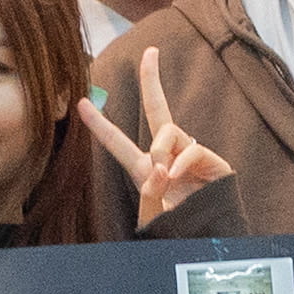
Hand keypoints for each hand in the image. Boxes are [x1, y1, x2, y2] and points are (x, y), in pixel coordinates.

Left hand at [79, 49, 235, 228]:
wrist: (209, 242)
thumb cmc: (177, 229)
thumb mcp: (153, 212)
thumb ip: (151, 190)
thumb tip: (162, 165)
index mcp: (146, 169)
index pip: (118, 143)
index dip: (99, 124)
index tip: (81, 102)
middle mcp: (168, 156)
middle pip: (158, 110)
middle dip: (152, 80)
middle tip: (150, 52)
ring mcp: (190, 155)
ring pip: (168, 131)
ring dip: (160, 151)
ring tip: (166, 179)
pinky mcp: (212, 161)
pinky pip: (190, 149)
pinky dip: (181, 163)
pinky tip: (180, 179)